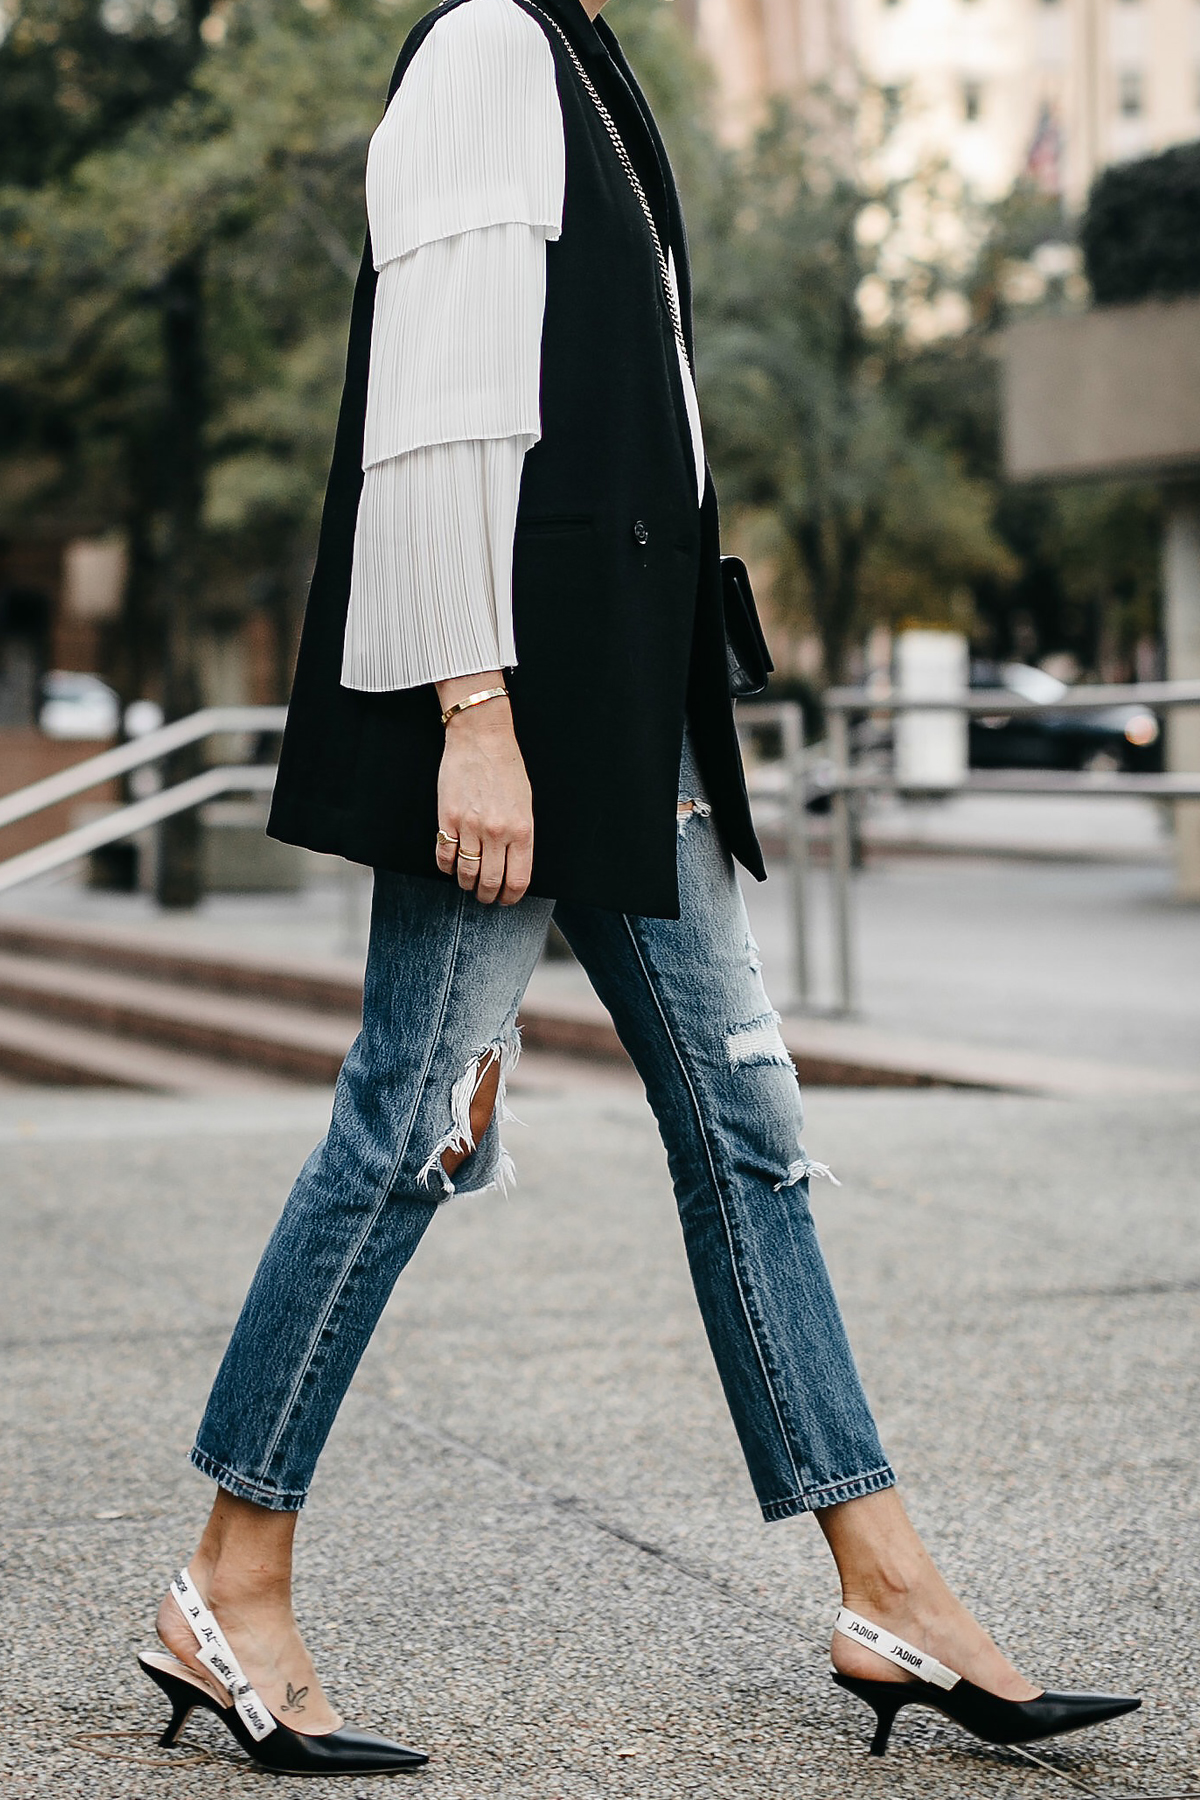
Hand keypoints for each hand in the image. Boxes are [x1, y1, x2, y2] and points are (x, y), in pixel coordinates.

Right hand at [434, 678, 532, 905]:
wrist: (481, 739)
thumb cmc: (506, 768)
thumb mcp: (525, 804)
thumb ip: (520, 836)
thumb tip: (513, 865)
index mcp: (522, 830)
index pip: (519, 879)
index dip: (512, 896)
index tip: (507, 900)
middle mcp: (497, 832)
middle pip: (491, 881)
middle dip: (488, 895)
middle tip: (486, 896)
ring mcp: (470, 826)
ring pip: (466, 872)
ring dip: (467, 884)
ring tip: (468, 883)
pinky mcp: (448, 818)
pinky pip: (444, 855)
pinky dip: (446, 867)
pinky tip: (450, 866)